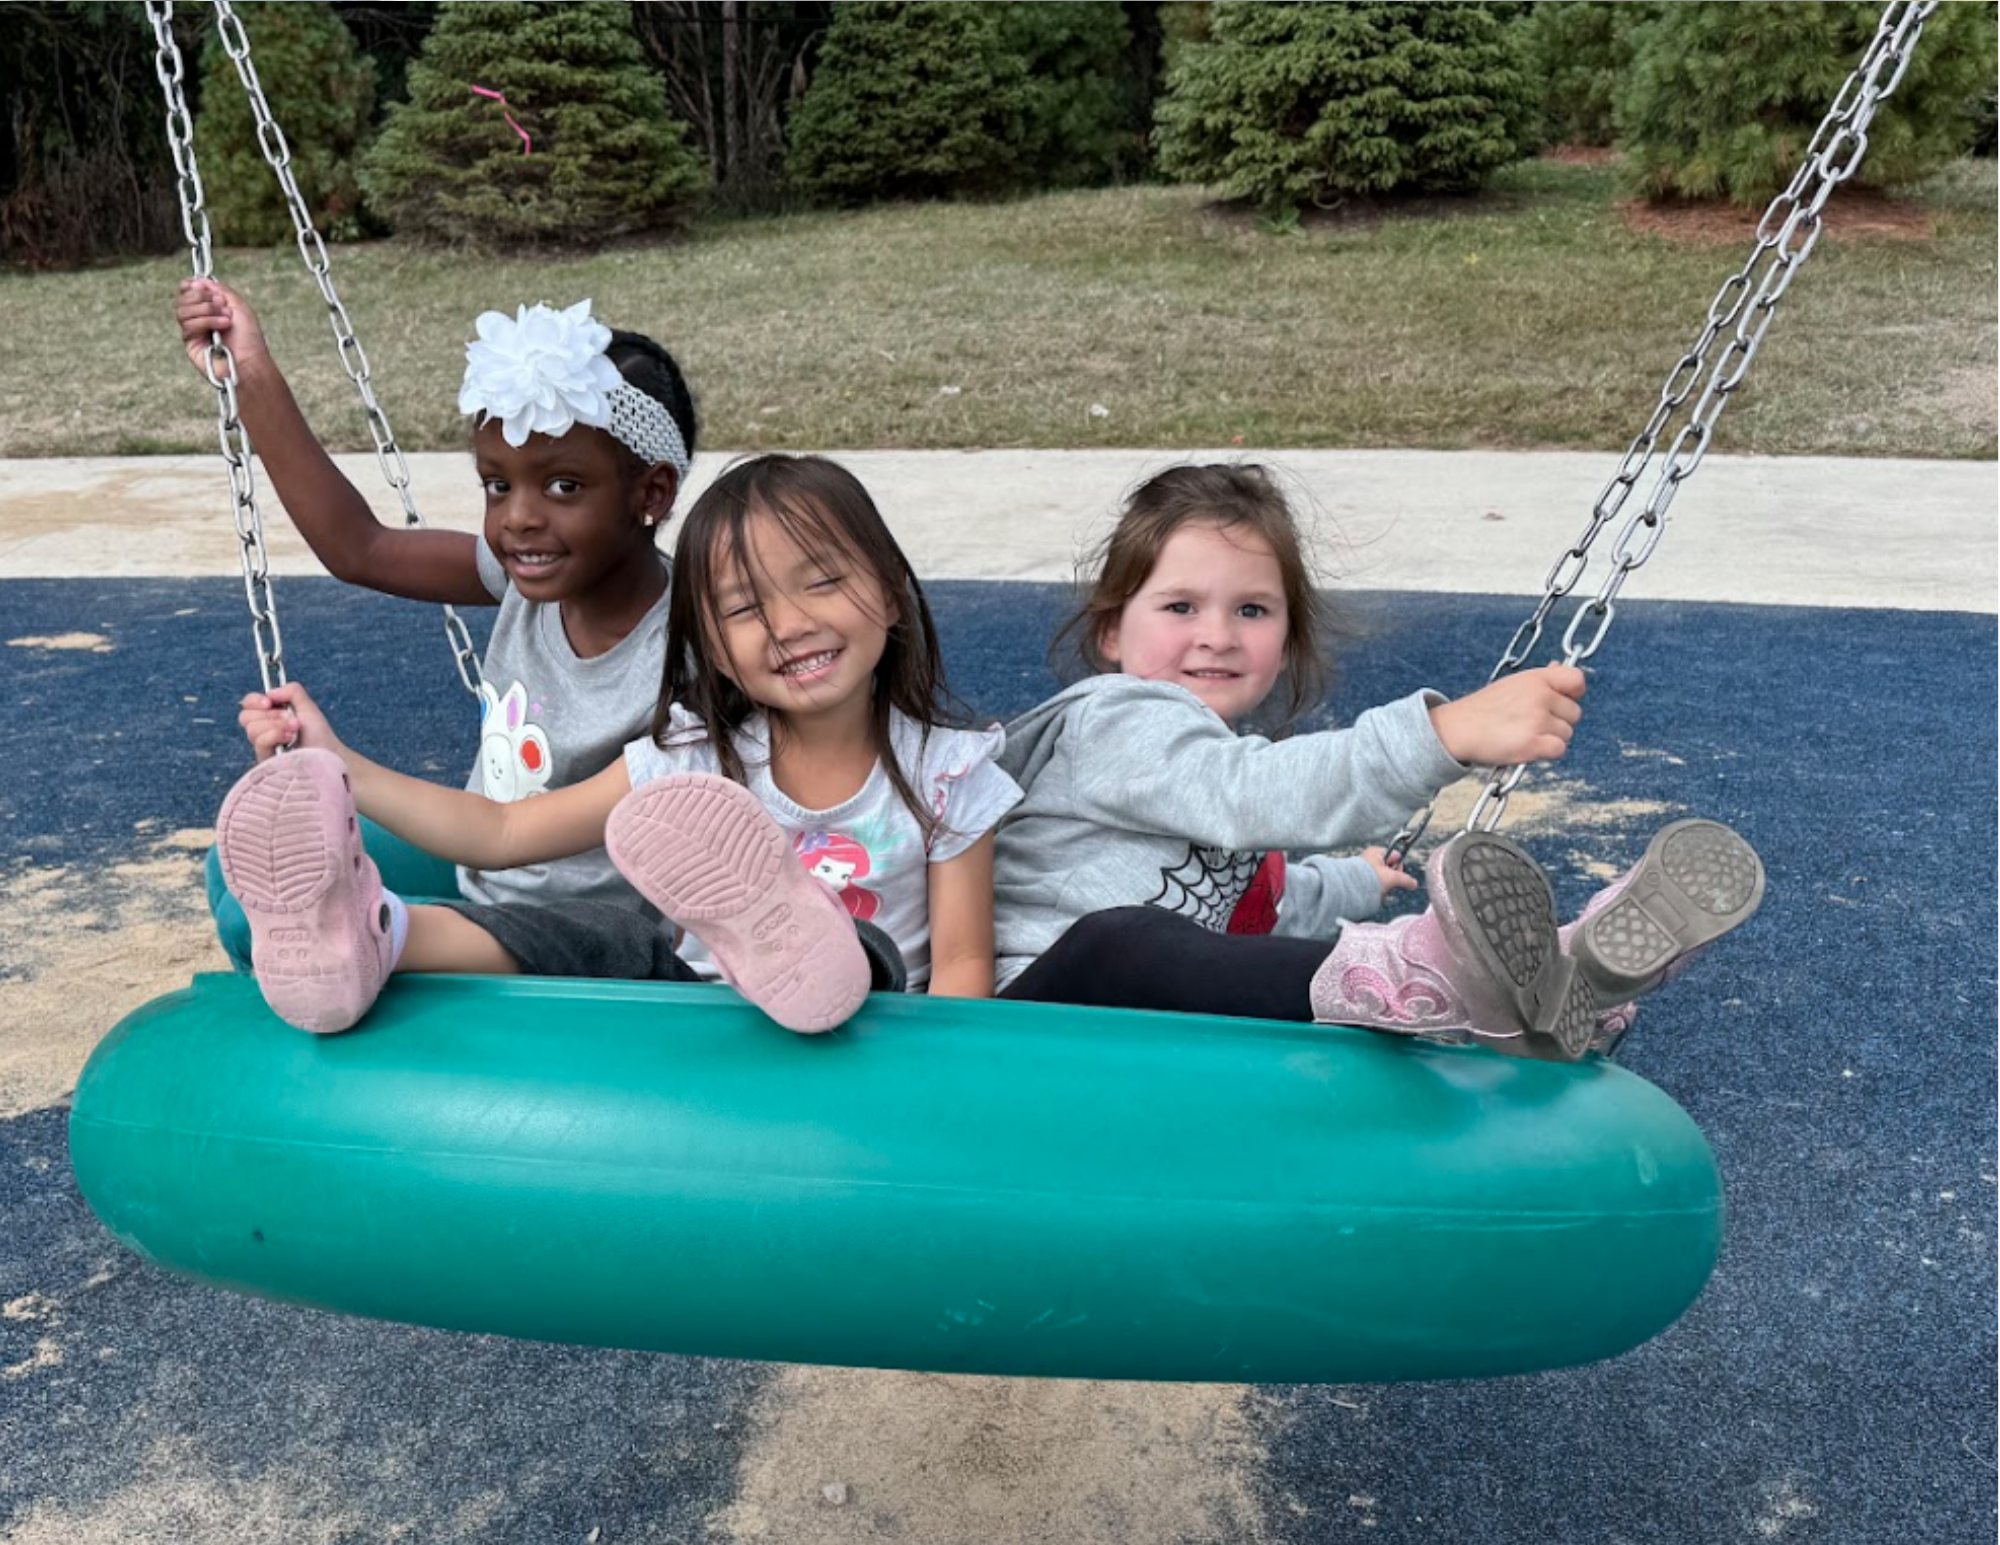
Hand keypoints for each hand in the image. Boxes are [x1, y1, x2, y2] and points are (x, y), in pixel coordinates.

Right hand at [177, 277, 269, 377]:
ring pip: (182, 310)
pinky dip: (207, 321)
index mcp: (209, 309)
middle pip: (183, 299)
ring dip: (206, 310)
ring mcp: (193, 332)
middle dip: (203, 298)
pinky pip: (188, 325)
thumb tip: (198, 280)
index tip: (201, 285)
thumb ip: (220, 290)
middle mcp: (199, 319)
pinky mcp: (190, 344)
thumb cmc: (249, 338)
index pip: (188, 292)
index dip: (191, 286)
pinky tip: (223, 326)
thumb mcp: (239, 306)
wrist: (250, 362)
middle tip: (222, 305)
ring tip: (226, 318)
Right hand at [237, 681, 344, 762]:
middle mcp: (262, 731)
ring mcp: (262, 747)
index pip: (248, 704)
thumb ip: (292, 691)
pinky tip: (289, 738)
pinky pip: (260, 743)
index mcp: (269, 715)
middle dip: (270, 714)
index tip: (269, 702)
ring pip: (252, 729)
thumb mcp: (308, 706)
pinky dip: (275, 735)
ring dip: (276, 725)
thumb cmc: (319, 733)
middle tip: (290, 718)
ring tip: (294, 730)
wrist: (329, 754)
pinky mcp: (264, 761)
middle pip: (245, 717)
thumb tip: (270, 692)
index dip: (254, 701)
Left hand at [1362, 845, 1418, 899]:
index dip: (1399, 866)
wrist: (1351, 888)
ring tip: (1378, 891)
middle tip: (1387, 883)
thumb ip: (1406, 880)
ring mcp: (1364, 870)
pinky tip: (1373, 895)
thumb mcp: (1392, 877)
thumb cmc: (1370, 877)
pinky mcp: (1360, 881)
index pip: (1395, 856)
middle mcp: (1369, 859)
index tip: (1397, 873)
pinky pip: (1373, 886)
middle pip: (1389, 870)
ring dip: (1383, 888)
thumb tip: (1414, 884)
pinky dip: (1375, 891)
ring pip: (1382, 880)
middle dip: (1390, 880)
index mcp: (1376, 852)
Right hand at [1428, 664, 1585, 767]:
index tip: (1563, 701)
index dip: (1574, 693)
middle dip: (1558, 721)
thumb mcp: (1512, 684)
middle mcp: (1540, 696)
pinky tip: (1528, 747)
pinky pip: (1559, 749)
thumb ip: (1540, 679)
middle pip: (1575, 713)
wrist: (1456, 729)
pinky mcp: (1532, 743)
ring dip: (1550, 738)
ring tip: (1525, 735)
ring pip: (1567, 733)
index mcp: (1536, 678)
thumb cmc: (1482, 709)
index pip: (1577, 680)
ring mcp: (1537, 720)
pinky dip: (1546, 753)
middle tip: (1533, 723)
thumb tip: (1560, 666)